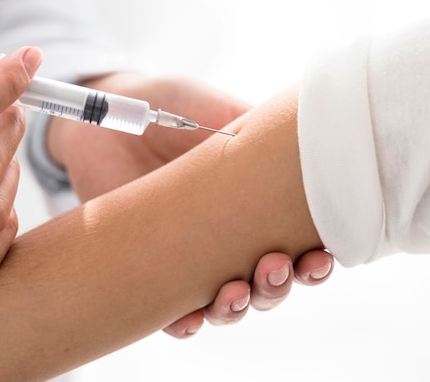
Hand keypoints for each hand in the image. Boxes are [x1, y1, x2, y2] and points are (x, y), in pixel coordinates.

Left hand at [47, 72, 333, 336]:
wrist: (108, 118)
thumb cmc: (167, 107)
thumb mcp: (215, 110)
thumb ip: (256, 130)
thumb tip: (306, 146)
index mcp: (254, 204)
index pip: (298, 244)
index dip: (315, 258)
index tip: (321, 254)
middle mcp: (227, 237)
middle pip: (268, 282)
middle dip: (280, 285)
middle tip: (276, 265)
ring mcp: (188, 255)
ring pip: (226, 303)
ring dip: (239, 308)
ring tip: (235, 291)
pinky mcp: (148, 266)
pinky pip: (168, 310)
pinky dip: (182, 323)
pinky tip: (189, 319)